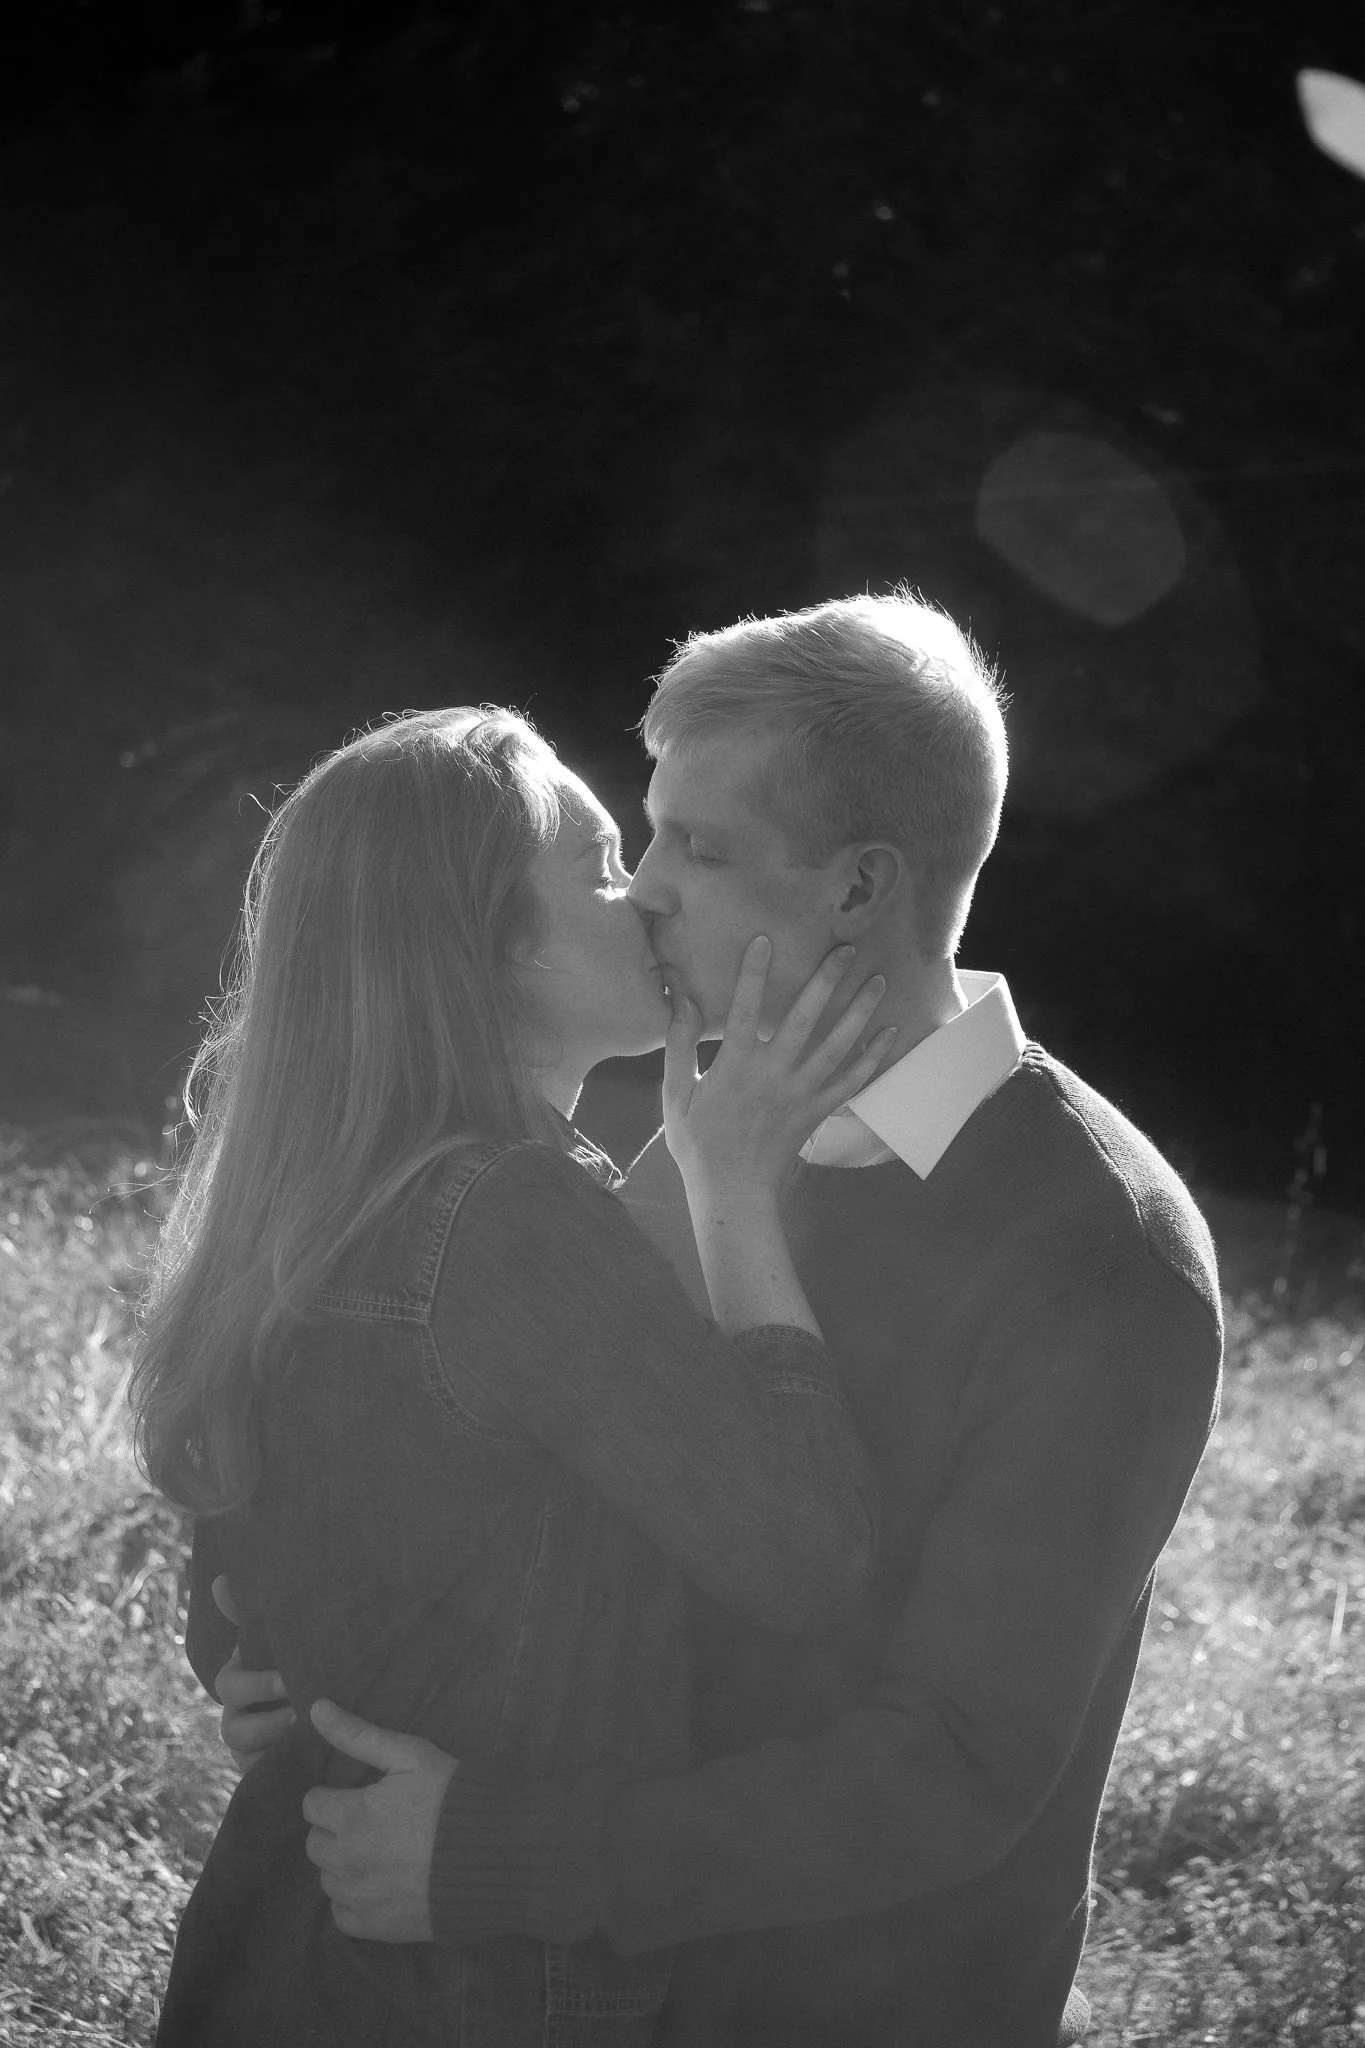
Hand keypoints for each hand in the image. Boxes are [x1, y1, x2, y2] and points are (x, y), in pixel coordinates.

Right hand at [211, 1575, 292, 1772]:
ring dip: (273, 1744)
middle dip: (266, 1717)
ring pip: (244, 1754)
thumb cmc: (298, 1665)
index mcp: (239, 1682)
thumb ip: (252, 1613)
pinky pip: (260, 1777)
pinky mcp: (265, 1773)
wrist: (324, 1711)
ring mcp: (249, 1749)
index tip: (287, 1679)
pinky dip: (278, 1769)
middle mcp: (238, 1716)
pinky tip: (306, 1762)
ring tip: (305, 1734)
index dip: (255, 1683)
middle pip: (235, 1727)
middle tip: (299, 1707)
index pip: (230, 1682)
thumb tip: (220, 1580)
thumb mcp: (280, 1641)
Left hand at [302, 1699, 456, 1941]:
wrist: (497, 1855)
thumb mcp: (410, 1755)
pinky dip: (353, 1900)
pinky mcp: (377, 1928)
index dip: (333, 1795)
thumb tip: (316, 1708)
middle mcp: (347, 1860)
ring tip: (376, 1851)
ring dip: (342, 1863)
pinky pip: (343, 1915)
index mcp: (352, 1815)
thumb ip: (359, 1735)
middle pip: (315, 1843)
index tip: (357, 1795)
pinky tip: (377, 1884)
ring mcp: (361, 1898)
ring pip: (327, 1879)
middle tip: (368, 1821)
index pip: (312, 1805)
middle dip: (335, 1828)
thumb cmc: (454, 1797)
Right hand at [663, 937, 894, 1192]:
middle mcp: (774, 1074)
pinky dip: (872, 1058)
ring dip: (859, 1012)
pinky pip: (852, 1081)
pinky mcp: (818, 1111)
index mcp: (736, 1066)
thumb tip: (683, 1001)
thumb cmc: (699, 1143)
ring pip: (837, 1046)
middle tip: (847, 950)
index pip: (745, 1009)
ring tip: (878, 981)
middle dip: (826, 981)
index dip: (754, 974)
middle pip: (805, 1019)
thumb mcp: (676, 1095)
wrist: (732, 1190)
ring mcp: (802, 1093)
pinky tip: (888, 1034)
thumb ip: (680, 1046)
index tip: (765, 940)